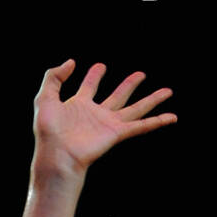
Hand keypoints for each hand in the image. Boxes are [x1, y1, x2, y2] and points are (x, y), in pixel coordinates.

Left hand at [32, 59, 175, 178]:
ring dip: (151, 100)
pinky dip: (158, 121)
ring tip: (167, 91)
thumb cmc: (48, 132)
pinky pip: (141, 126)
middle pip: (118, 96)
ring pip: (135, 109)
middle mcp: (96, 114)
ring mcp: (108, 124)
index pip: (89, 87)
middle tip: (141, 74)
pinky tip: (172, 117)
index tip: (100, 66)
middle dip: (129, 84)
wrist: (57, 155)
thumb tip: (71, 62)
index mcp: (78, 106)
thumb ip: (54, 77)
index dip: (94, 75)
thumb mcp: (44, 99)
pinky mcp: (117, 133)